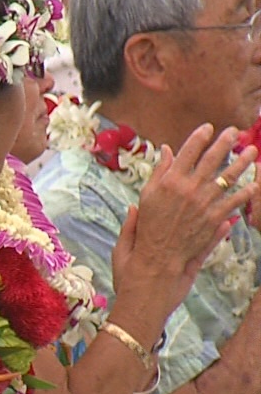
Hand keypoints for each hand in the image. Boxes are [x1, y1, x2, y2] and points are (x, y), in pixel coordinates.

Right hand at [112, 125, 259, 310]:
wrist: (154, 266)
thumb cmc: (143, 235)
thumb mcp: (145, 200)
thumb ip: (158, 174)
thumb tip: (167, 152)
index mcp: (166, 184)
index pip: (186, 153)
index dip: (198, 138)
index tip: (208, 127)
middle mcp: (187, 190)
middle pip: (210, 160)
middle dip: (224, 143)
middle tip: (235, 131)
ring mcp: (203, 205)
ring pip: (227, 179)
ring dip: (241, 163)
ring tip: (251, 152)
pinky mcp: (214, 220)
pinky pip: (234, 202)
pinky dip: (245, 192)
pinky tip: (253, 184)